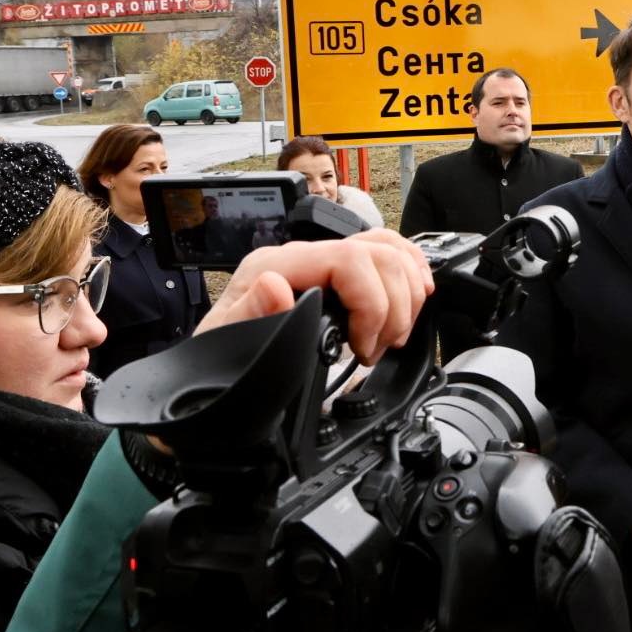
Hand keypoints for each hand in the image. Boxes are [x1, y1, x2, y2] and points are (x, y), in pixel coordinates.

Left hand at [198, 230, 433, 365]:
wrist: (216, 382)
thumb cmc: (223, 369)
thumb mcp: (226, 350)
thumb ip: (249, 315)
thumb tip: (275, 286)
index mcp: (275, 268)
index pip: (350, 259)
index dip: (372, 303)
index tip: (363, 346)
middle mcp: (301, 257)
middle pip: (378, 253)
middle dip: (393, 307)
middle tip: (376, 349)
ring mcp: (322, 261)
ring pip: (389, 249)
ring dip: (405, 295)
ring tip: (389, 336)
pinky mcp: (338, 273)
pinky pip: (387, 252)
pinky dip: (410, 272)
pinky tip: (415, 296)